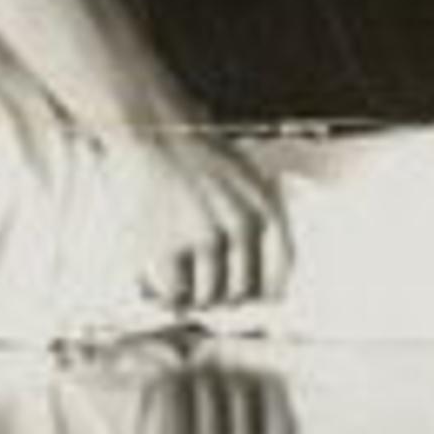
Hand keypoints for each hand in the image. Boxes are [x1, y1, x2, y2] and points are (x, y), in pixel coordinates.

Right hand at [111, 128, 291, 313]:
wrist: (152, 133)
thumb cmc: (195, 153)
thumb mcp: (246, 178)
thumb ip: (256, 218)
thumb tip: (259, 271)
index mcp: (265, 209)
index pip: (281, 270)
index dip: (267, 292)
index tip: (253, 300)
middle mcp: (241, 226)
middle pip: (242, 291)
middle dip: (223, 298)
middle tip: (206, 295)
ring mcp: (204, 238)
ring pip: (209, 297)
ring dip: (194, 298)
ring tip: (181, 288)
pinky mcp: (167, 246)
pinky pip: (174, 294)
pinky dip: (167, 297)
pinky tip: (159, 287)